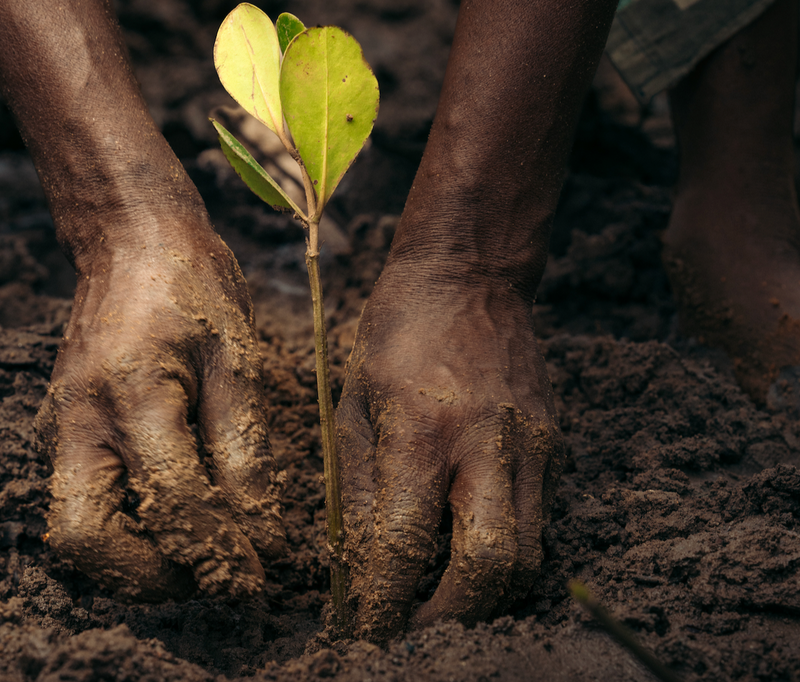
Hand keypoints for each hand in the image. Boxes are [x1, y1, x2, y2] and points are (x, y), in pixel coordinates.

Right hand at [35, 220, 286, 600]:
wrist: (131, 238)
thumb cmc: (191, 285)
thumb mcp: (235, 356)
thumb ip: (243, 446)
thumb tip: (259, 531)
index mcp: (133, 390)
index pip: (173, 500)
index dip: (219, 548)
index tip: (256, 571)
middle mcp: (79, 416)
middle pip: (84, 540)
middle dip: (147, 575)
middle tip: (207, 570)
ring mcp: (59, 422)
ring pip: (75, 527)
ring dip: (131, 558)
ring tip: (196, 546)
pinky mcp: (59, 424)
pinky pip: (80, 496)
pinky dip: (122, 524)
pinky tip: (172, 506)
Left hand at [337, 271, 562, 640]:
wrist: (469, 275)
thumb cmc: (396, 331)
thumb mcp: (354, 398)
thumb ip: (357, 484)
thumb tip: (356, 562)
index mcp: (421, 428)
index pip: (405, 544)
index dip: (383, 603)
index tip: (366, 632)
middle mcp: (485, 442)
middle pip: (489, 570)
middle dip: (450, 620)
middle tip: (414, 630)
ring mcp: (529, 444)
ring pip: (527, 557)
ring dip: (484, 595)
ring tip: (442, 601)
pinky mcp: (552, 442)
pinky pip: (537, 519)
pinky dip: (506, 550)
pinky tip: (471, 544)